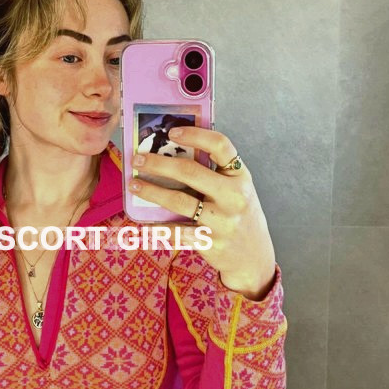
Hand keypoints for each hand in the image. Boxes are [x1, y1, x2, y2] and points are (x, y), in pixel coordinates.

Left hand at [130, 127, 275, 299]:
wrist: (254, 257)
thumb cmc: (240, 216)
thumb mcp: (237, 190)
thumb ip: (216, 173)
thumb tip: (174, 152)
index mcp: (240, 176)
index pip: (220, 146)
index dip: (194, 135)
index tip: (171, 132)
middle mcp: (234, 196)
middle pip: (190, 172)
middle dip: (159, 163)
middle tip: (138, 160)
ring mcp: (222, 221)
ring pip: (178, 201)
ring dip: (151, 191)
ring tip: (134, 185)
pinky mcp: (210, 243)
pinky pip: (176, 232)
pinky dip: (157, 228)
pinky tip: (144, 224)